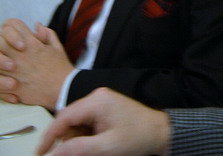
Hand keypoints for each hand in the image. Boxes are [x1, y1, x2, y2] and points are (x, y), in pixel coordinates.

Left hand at [0, 18, 72, 109]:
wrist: (64, 89)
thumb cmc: (60, 67)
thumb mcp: (56, 46)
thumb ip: (47, 33)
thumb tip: (36, 25)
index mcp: (32, 44)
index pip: (12, 24)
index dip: (11, 26)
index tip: (16, 33)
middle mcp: (22, 55)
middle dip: (1, 41)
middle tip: (6, 47)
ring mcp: (15, 71)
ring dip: (0, 59)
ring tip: (6, 63)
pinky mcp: (13, 87)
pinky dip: (0, 78)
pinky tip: (5, 77)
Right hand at [37, 87, 169, 155]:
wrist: (159, 132)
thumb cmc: (136, 138)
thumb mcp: (106, 147)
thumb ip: (79, 149)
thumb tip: (55, 153)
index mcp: (96, 101)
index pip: (63, 116)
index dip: (49, 136)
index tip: (40, 154)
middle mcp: (96, 97)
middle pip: (69, 120)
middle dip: (68, 139)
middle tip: (81, 152)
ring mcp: (101, 101)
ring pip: (76, 123)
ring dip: (78, 139)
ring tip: (96, 148)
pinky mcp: (105, 108)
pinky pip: (86, 123)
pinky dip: (86, 136)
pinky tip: (98, 144)